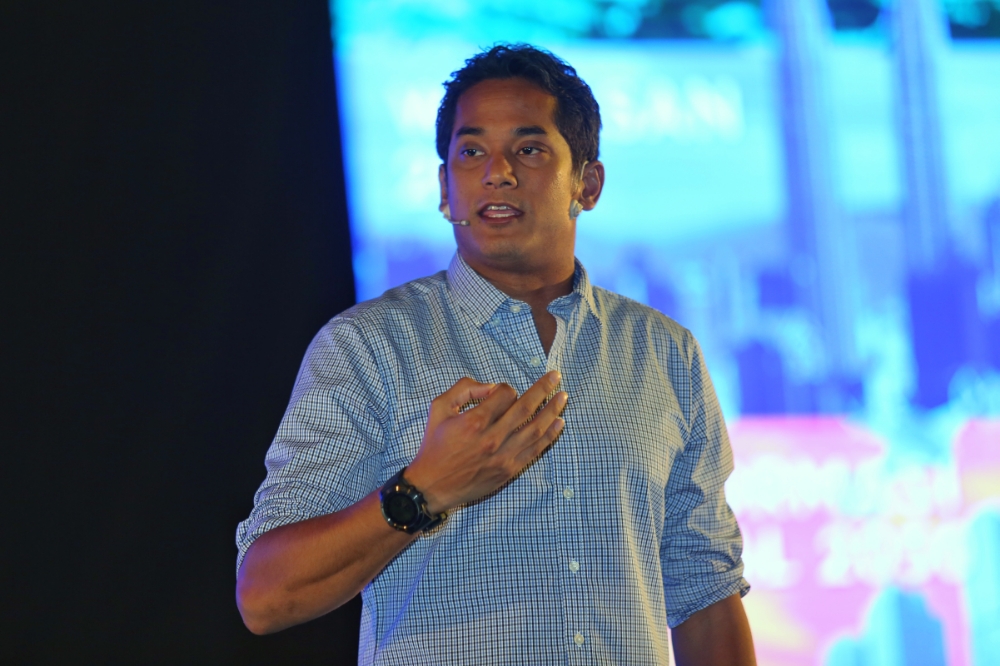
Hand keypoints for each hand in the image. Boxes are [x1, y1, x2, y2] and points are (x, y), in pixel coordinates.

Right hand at [405, 372, 566, 513]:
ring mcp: (503, 457)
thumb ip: (463, 389)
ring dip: (552, 411)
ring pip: (535, 430)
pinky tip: (559, 423)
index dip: (506, 388)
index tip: (503, 391)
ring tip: (563, 397)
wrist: (432, 486)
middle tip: (556, 376)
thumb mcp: (438, 409)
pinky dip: (549, 436)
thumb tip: (490, 386)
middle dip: (543, 390)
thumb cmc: (434, 446)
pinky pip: (534, 450)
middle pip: (525, 409)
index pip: (504, 395)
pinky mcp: (508, 471)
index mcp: (474, 421)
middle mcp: (492, 439)